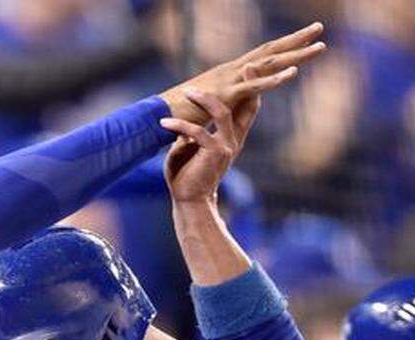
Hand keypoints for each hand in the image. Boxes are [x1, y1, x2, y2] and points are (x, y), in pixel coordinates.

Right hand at [160, 22, 325, 124]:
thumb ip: (220, 102)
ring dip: (295, 55)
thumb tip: (227, 105)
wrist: (155, 117)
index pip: (261, 55)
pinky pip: (253, 86)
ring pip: (268, 64)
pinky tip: (293, 74)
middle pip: (269, 51)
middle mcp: (231, 71)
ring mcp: (229, 81)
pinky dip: (274, 80)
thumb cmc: (176, 113)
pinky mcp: (225, 95)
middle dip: (296, 40)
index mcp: (228, 73)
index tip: (305, 37)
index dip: (283, 45)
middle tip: (320, 28)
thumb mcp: (205, 105)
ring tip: (319, 47)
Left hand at [160, 80, 257, 203]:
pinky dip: (179, 125)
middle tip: (249, 64)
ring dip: (204, 99)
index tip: (250, 68)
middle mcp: (233, 140)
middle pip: (246, 106)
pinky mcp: (213, 154)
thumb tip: (186, 117)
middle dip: (249, 84)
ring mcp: (225, 146)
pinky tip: (164, 123)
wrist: (189, 200)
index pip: (246, 109)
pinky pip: (198, 133)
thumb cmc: (187, 174)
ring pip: (222, 113)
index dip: (251, 89)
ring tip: (188, 91)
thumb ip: (193, 132)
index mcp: (230, 138)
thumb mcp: (189, 148)